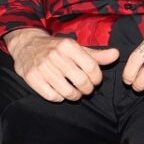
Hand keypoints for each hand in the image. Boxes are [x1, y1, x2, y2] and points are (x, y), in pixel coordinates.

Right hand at [4, 28, 119, 102]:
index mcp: (68, 46)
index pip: (92, 67)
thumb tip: (116, 54)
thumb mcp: (76, 48)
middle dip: (88, 89)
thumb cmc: (56, 48)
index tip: (95, 81)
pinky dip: (60, 98)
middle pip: (81, 81)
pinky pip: (52, 96)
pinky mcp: (32, 78)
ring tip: (76, 93)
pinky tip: (61, 93)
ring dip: (75, 96)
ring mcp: (42, 67)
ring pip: (67, 91)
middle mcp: (55, 55)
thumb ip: (96, 54)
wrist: (27, 45)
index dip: (97, 78)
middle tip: (87, 89)